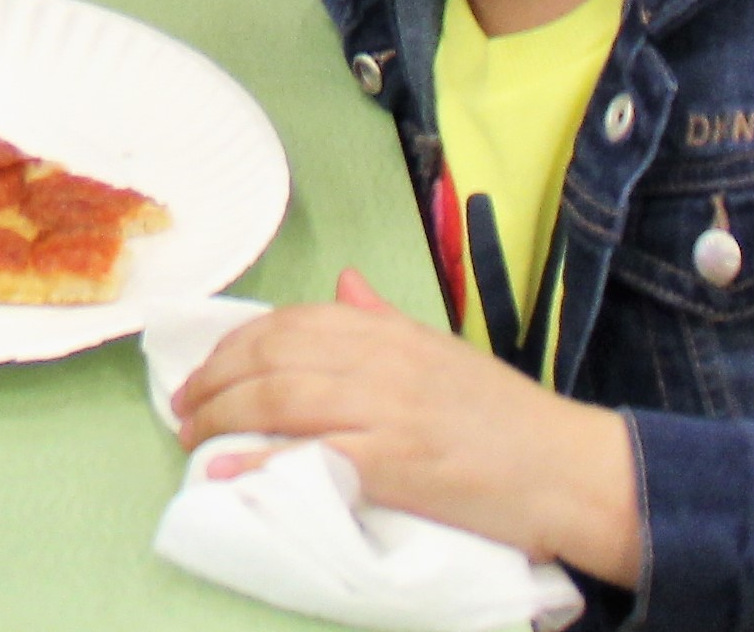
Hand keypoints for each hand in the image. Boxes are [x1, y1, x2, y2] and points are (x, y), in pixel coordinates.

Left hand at [173, 270, 642, 582]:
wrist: (568, 469)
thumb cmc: (504, 416)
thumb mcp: (439, 349)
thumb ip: (384, 318)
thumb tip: (343, 284)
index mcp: (385, 330)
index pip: (287, 323)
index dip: (233, 346)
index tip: (205, 370)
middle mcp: (377, 359)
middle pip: (270, 357)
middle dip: (213, 380)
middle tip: (184, 407)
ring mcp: (383, 410)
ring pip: (278, 398)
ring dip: (221, 416)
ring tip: (193, 436)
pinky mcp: (392, 462)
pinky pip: (308, 455)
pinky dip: (258, 460)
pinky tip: (225, 469)